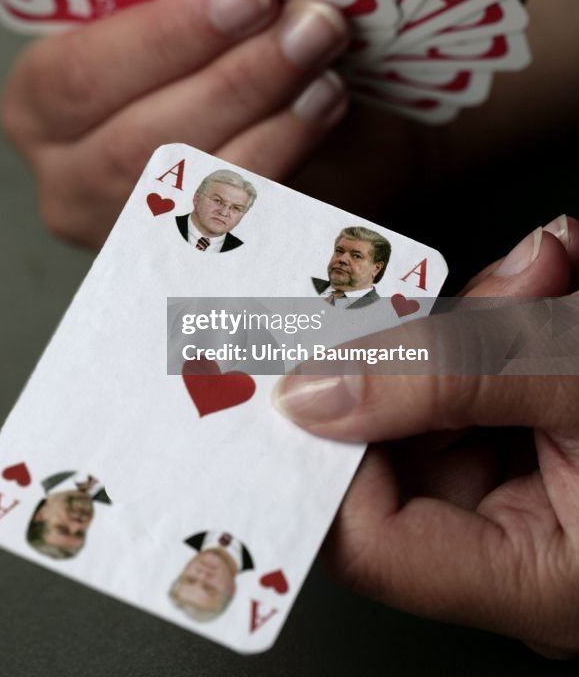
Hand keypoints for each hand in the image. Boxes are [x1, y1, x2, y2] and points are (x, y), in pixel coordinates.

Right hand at [0, 0, 349, 246]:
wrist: (294, 144)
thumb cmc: (224, 67)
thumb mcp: (196, 29)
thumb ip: (205, 6)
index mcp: (40, 106)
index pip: (77, 78)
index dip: (163, 37)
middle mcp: (68, 183)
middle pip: (138, 144)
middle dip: (234, 80)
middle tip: (310, 25)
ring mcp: (125, 241)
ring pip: (191, 195)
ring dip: (271, 125)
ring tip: (329, 71)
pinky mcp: (186, 276)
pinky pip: (239, 239)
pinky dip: (290, 177)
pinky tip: (325, 120)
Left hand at [274, 215, 578, 657]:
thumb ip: (449, 380)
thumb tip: (316, 385)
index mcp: (527, 580)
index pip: (370, 536)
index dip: (325, 450)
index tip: (298, 362)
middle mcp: (517, 545)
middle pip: (400, 448)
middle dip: (419, 351)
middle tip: (426, 283)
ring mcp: (536, 486)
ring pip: (444, 397)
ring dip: (482, 316)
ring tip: (545, 272)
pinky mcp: (549, 434)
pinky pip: (492, 375)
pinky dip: (515, 317)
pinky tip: (558, 275)